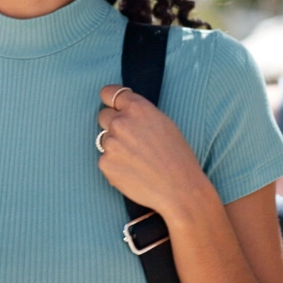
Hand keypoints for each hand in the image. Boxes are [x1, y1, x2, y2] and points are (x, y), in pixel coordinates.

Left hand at [96, 84, 208, 216]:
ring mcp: (110, 144)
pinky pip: (105, 160)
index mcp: (137, 108)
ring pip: (104, 140)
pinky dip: (115, 165)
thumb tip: (123, 111)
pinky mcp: (105, 164)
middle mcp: (120, 122)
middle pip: (103, 116)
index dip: (110, 100)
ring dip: (115, 146)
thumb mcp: (164, 123)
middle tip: (131, 139)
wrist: (179, 189)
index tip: (112, 105)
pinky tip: (133, 172)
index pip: (109, 93)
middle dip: (113, 124)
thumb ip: (140, 114)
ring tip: (136, 160)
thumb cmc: (177, 156)